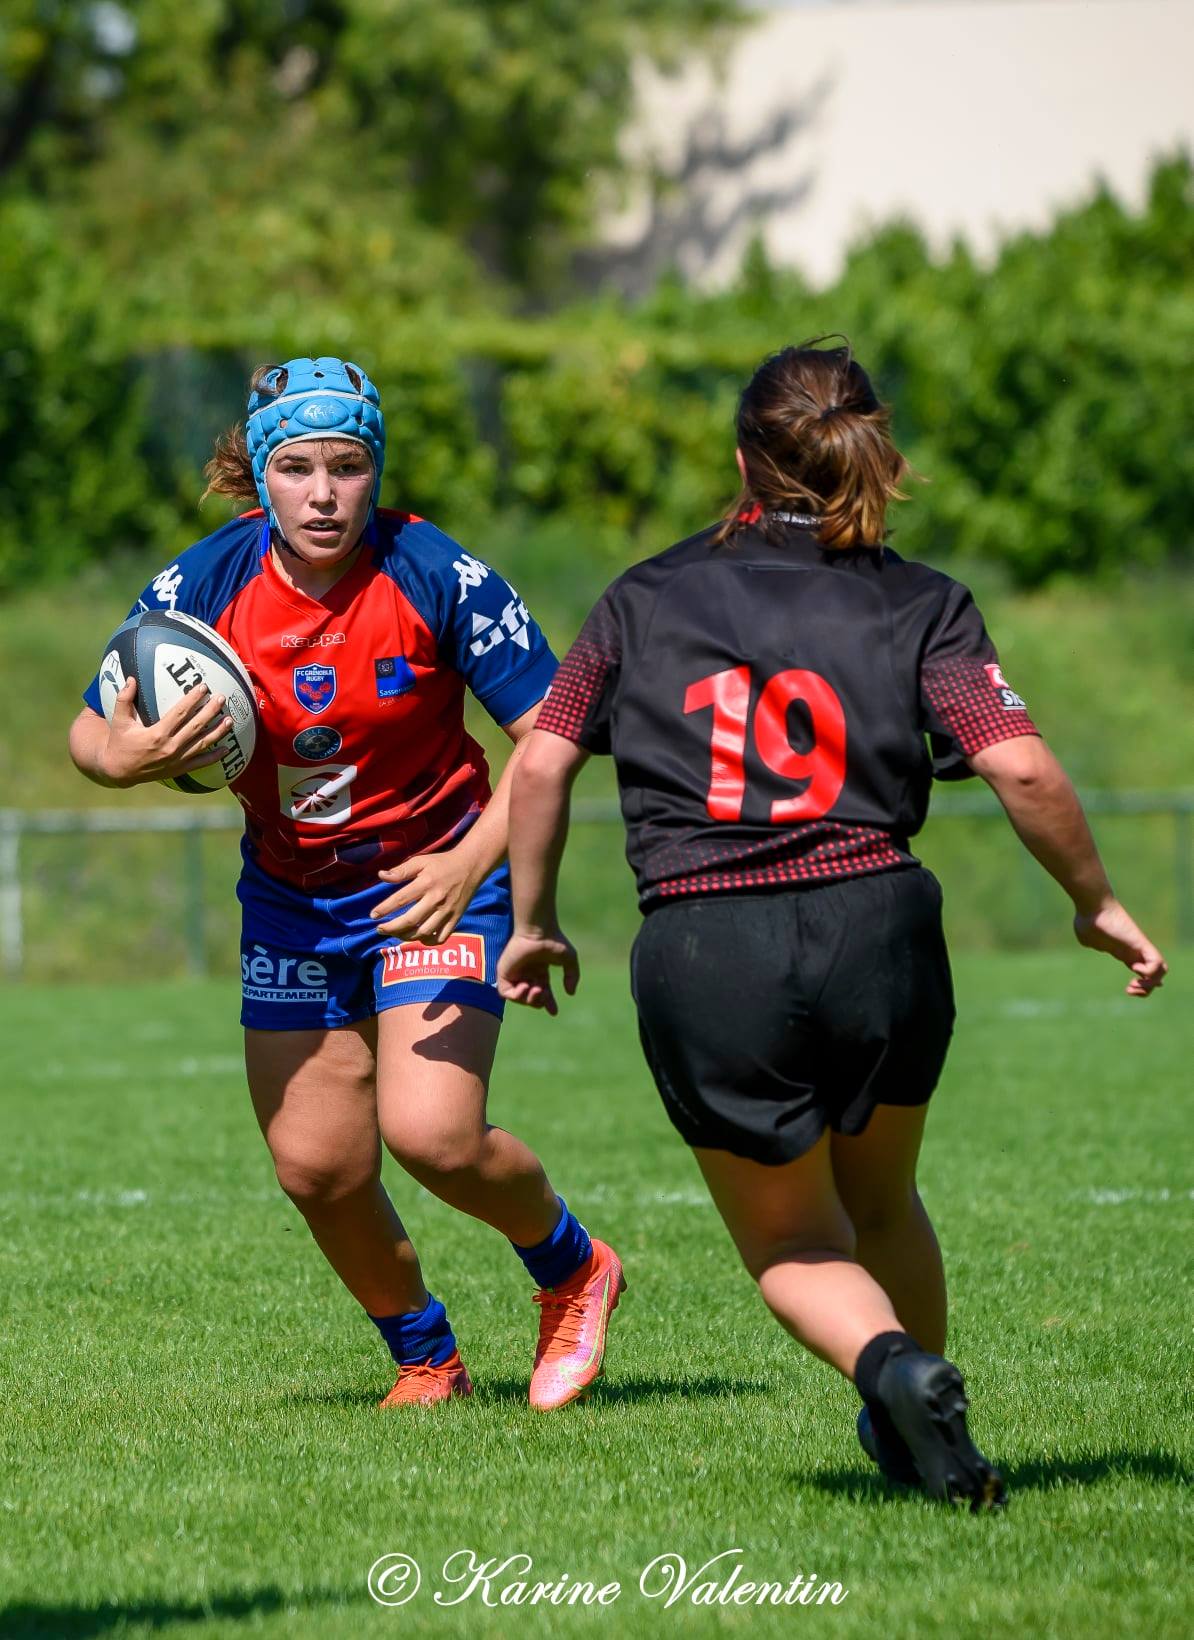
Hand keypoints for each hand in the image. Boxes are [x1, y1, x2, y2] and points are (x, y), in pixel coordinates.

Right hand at [101, 678, 232, 787]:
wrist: (119, 771)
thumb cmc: (120, 742)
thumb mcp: (118, 721)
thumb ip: (124, 699)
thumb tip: (131, 678)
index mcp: (157, 734)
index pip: (180, 713)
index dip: (193, 699)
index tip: (203, 687)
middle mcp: (170, 747)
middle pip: (196, 726)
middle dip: (210, 711)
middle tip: (221, 698)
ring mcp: (177, 760)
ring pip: (202, 744)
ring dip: (218, 732)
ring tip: (230, 720)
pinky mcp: (179, 769)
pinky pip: (201, 763)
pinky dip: (215, 756)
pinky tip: (227, 748)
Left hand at [370, 845, 484, 940]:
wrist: (471, 866)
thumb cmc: (442, 863)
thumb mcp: (421, 861)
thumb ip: (401, 871)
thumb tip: (381, 876)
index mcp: (426, 883)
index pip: (400, 899)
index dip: (384, 909)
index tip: (373, 915)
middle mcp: (436, 899)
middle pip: (410, 920)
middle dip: (391, 928)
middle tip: (380, 929)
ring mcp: (447, 911)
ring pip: (424, 932)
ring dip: (406, 937)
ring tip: (395, 933)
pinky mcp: (456, 918)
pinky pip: (441, 937)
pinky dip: (428, 941)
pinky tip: (418, 937)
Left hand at [497, 930, 579, 1015]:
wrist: (538, 932)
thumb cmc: (554, 941)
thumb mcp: (569, 959)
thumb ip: (572, 976)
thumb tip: (570, 993)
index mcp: (540, 972)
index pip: (543, 992)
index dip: (548, 1003)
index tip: (554, 1012)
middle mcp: (527, 974)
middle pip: (531, 998)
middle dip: (539, 1001)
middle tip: (544, 992)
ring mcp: (515, 974)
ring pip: (518, 998)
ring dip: (528, 1000)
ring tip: (536, 989)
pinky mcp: (504, 973)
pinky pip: (504, 993)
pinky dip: (515, 995)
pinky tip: (525, 986)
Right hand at [1073, 899, 1167, 997]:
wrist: (1093, 906)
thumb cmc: (1088, 919)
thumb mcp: (1087, 938)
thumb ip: (1093, 944)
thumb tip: (1094, 945)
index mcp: (1123, 952)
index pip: (1142, 969)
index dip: (1142, 984)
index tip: (1129, 989)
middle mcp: (1134, 951)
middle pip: (1156, 975)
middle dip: (1145, 989)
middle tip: (1128, 988)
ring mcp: (1139, 947)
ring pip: (1161, 971)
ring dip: (1149, 985)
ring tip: (1132, 983)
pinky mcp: (1142, 943)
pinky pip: (1157, 963)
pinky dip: (1149, 972)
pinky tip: (1134, 967)